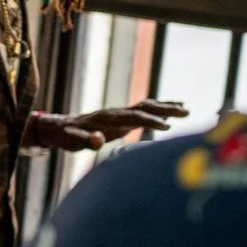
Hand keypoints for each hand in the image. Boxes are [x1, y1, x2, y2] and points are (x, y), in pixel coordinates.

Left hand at [30, 99, 187, 151]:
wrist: (59, 127)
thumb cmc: (65, 136)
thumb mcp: (72, 140)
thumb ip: (84, 140)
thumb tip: (97, 140)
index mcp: (108, 118)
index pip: (134, 117)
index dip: (150, 121)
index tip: (167, 127)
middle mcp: (116, 112)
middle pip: (145, 107)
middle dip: (166, 109)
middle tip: (187, 111)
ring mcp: (119, 113)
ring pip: (146, 106)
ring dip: (166, 107)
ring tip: (186, 109)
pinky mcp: (121, 117)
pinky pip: (143, 111)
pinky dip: (158, 109)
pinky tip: (170, 112)